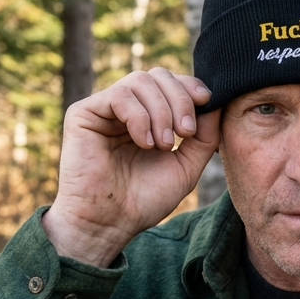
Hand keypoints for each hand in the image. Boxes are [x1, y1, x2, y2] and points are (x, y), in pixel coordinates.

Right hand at [42, 70, 219, 265]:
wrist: (111, 223)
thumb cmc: (145, 199)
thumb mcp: (186, 165)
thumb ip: (204, 135)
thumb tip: (216, 102)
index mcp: (149, 116)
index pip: (171, 82)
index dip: (190, 86)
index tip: (206, 102)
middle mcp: (126, 108)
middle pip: (158, 75)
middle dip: (180, 99)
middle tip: (186, 133)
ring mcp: (104, 109)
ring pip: (140, 80)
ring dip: (161, 111)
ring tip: (164, 145)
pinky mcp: (83, 113)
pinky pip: (118, 95)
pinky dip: (140, 117)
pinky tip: (145, 143)